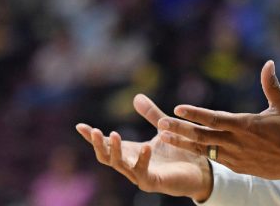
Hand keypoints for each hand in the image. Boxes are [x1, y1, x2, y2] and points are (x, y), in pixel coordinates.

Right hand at [75, 94, 212, 201]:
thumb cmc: (179, 151)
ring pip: (120, 166)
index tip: (80, 126)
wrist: (199, 170)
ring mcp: (140, 176)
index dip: (92, 137)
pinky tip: (145, 147)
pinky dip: (142, 160)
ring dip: (115, 151)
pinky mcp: (153, 183)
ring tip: (113, 134)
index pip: (106, 145)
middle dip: (99, 145)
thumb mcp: (163, 129)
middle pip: (107, 157)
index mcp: (131, 152)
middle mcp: (131, 165)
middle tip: (94, 131)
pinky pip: (143, 173)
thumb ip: (151, 115)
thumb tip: (136, 96)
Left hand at [158, 60, 279, 182]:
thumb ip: (271, 85)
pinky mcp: (238, 166)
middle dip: (180, 129)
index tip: (177, 108)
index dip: (195, 114)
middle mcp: (238, 142)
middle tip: (160, 123)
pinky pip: (214, 158)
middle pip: (202, 136)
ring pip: (204, 149)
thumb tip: (268, 63)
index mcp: (247, 125)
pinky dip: (199, 151)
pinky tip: (187, 145)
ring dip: (184, 142)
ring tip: (164, 135)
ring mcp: (236, 157)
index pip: (215, 119)